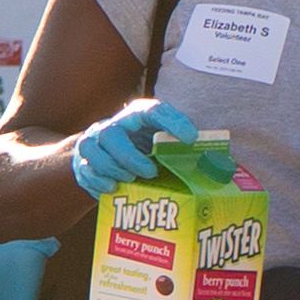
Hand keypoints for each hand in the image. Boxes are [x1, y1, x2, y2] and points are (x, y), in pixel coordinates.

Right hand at [68, 100, 196, 198]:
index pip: (153, 111)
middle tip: (150, 172)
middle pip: (112, 135)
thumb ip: (180, 145)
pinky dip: (99, 182)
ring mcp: (92, 144)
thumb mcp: (158, 139)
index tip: (191, 138)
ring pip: (94, 153)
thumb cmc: (139, 146)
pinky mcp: (81, 162)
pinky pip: (86, 172)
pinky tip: (114, 188)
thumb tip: (218, 164)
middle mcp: (112, 126)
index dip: (172, 122)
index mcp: (136, 116)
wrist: (101, 150)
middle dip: (131, 156)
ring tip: (131, 180)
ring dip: (114, 169)